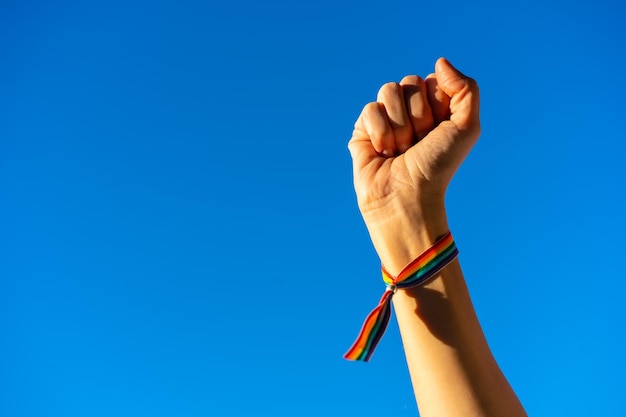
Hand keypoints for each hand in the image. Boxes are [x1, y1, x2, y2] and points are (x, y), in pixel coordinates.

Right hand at [347, 58, 479, 272]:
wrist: (407, 198)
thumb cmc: (438, 167)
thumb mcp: (467, 128)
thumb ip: (466, 89)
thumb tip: (439, 62)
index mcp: (434, 108)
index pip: (432, 80)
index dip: (437, 105)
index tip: (438, 132)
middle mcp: (409, 111)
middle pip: (409, 82)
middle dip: (418, 116)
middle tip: (418, 144)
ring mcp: (385, 119)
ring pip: (388, 91)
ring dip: (399, 126)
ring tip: (400, 150)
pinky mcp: (362, 129)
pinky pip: (370, 108)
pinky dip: (380, 132)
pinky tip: (383, 152)